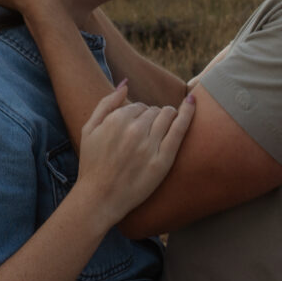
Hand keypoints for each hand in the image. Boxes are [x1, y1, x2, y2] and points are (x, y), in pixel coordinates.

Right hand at [74, 82, 194, 228]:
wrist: (99, 198)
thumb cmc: (92, 164)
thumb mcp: (89, 129)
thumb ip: (107, 103)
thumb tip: (126, 82)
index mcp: (116, 120)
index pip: (137, 106)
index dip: (137, 116)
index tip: (134, 130)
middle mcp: (134, 130)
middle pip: (153, 110)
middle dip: (151, 118)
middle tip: (144, 136)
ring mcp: (150, 145)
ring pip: (167, 115)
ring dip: (167, 116)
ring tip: (161, 130)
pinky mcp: (163, 160)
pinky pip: (180, 129)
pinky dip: (188, 113)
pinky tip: (192, 102)